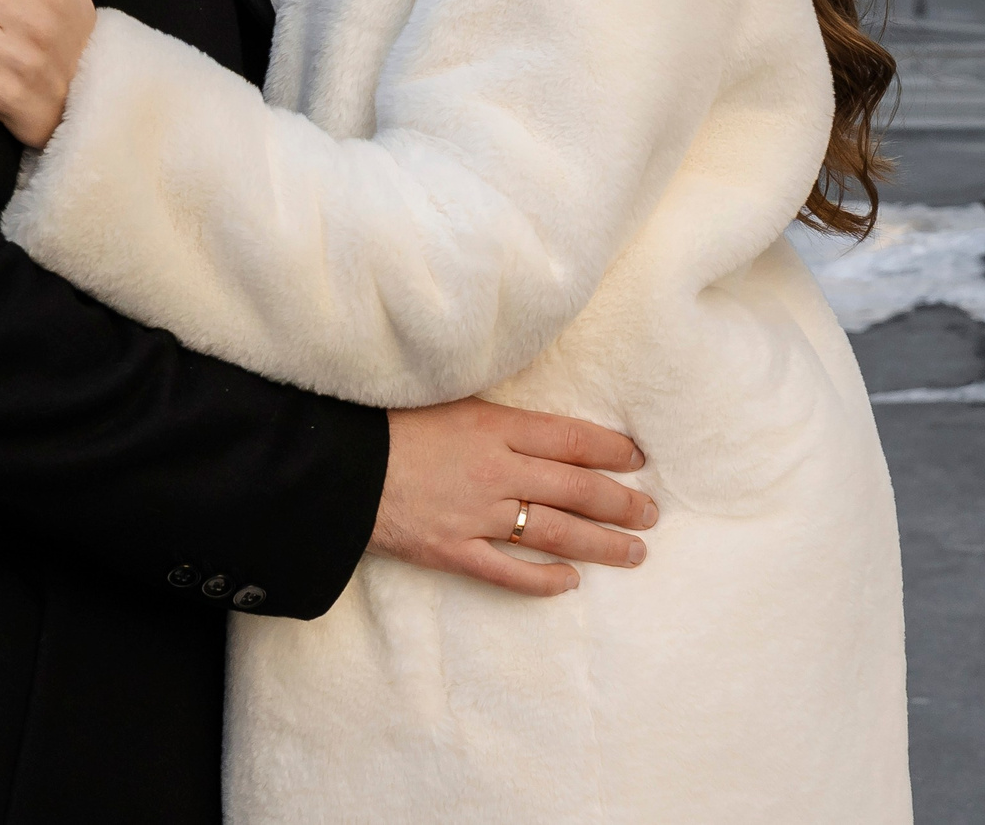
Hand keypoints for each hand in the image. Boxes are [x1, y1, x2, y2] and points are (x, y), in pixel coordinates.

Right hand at [367, 399, 655, 596]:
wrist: (332, 466)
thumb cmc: (383, 424)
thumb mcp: (445, 401)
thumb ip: (493, 417)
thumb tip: (538, 429)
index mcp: (492, 425)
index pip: (569, 438)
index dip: (610, 450)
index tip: (637, 460)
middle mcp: (494, 470)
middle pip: (575, 488)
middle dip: (621, 502)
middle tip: (651, 512)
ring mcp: (476, 514)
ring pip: (555, 532)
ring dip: (601, 544)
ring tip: (634, 552)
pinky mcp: (452, 550)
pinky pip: (509, 571)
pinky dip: (543, 580)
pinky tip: (570, 583)